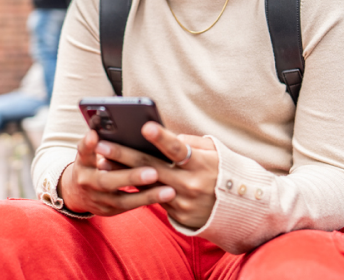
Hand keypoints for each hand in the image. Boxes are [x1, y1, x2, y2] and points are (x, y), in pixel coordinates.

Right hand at [58, 129, 175, 215]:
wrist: (77, 193)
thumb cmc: (90, 163)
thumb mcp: (88, 151)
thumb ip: (97, 141)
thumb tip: (105, 124)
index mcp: (82, 163)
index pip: (83, 152)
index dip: (88, 144)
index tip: (95, 135)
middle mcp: (87, 183)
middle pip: (107, 181)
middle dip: (130, 177)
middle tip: (153, 172)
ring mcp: (99, 200)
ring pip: (124, 200)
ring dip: (147, 195)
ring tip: (170, 190)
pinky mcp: (110, 211)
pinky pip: (131, 206)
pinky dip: (148, 200)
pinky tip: (167, 195)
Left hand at [93, 122, 219, 228]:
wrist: (241, 209)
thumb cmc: (225, 170)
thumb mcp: (214, 152)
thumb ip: (190, 143)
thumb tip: (165, 137)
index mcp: (202, 164)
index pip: (179, 149)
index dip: (162, 138)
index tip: (145, 126)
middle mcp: (191, 184)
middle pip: (152, 168)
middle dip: (124, 155)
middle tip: (102, 144)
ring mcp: (184, 203)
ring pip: (147, 186)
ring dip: (122, 173)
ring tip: (101, 161)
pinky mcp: (179, 216)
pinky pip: (155, 200)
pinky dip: (137, 189)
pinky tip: (118, 178)